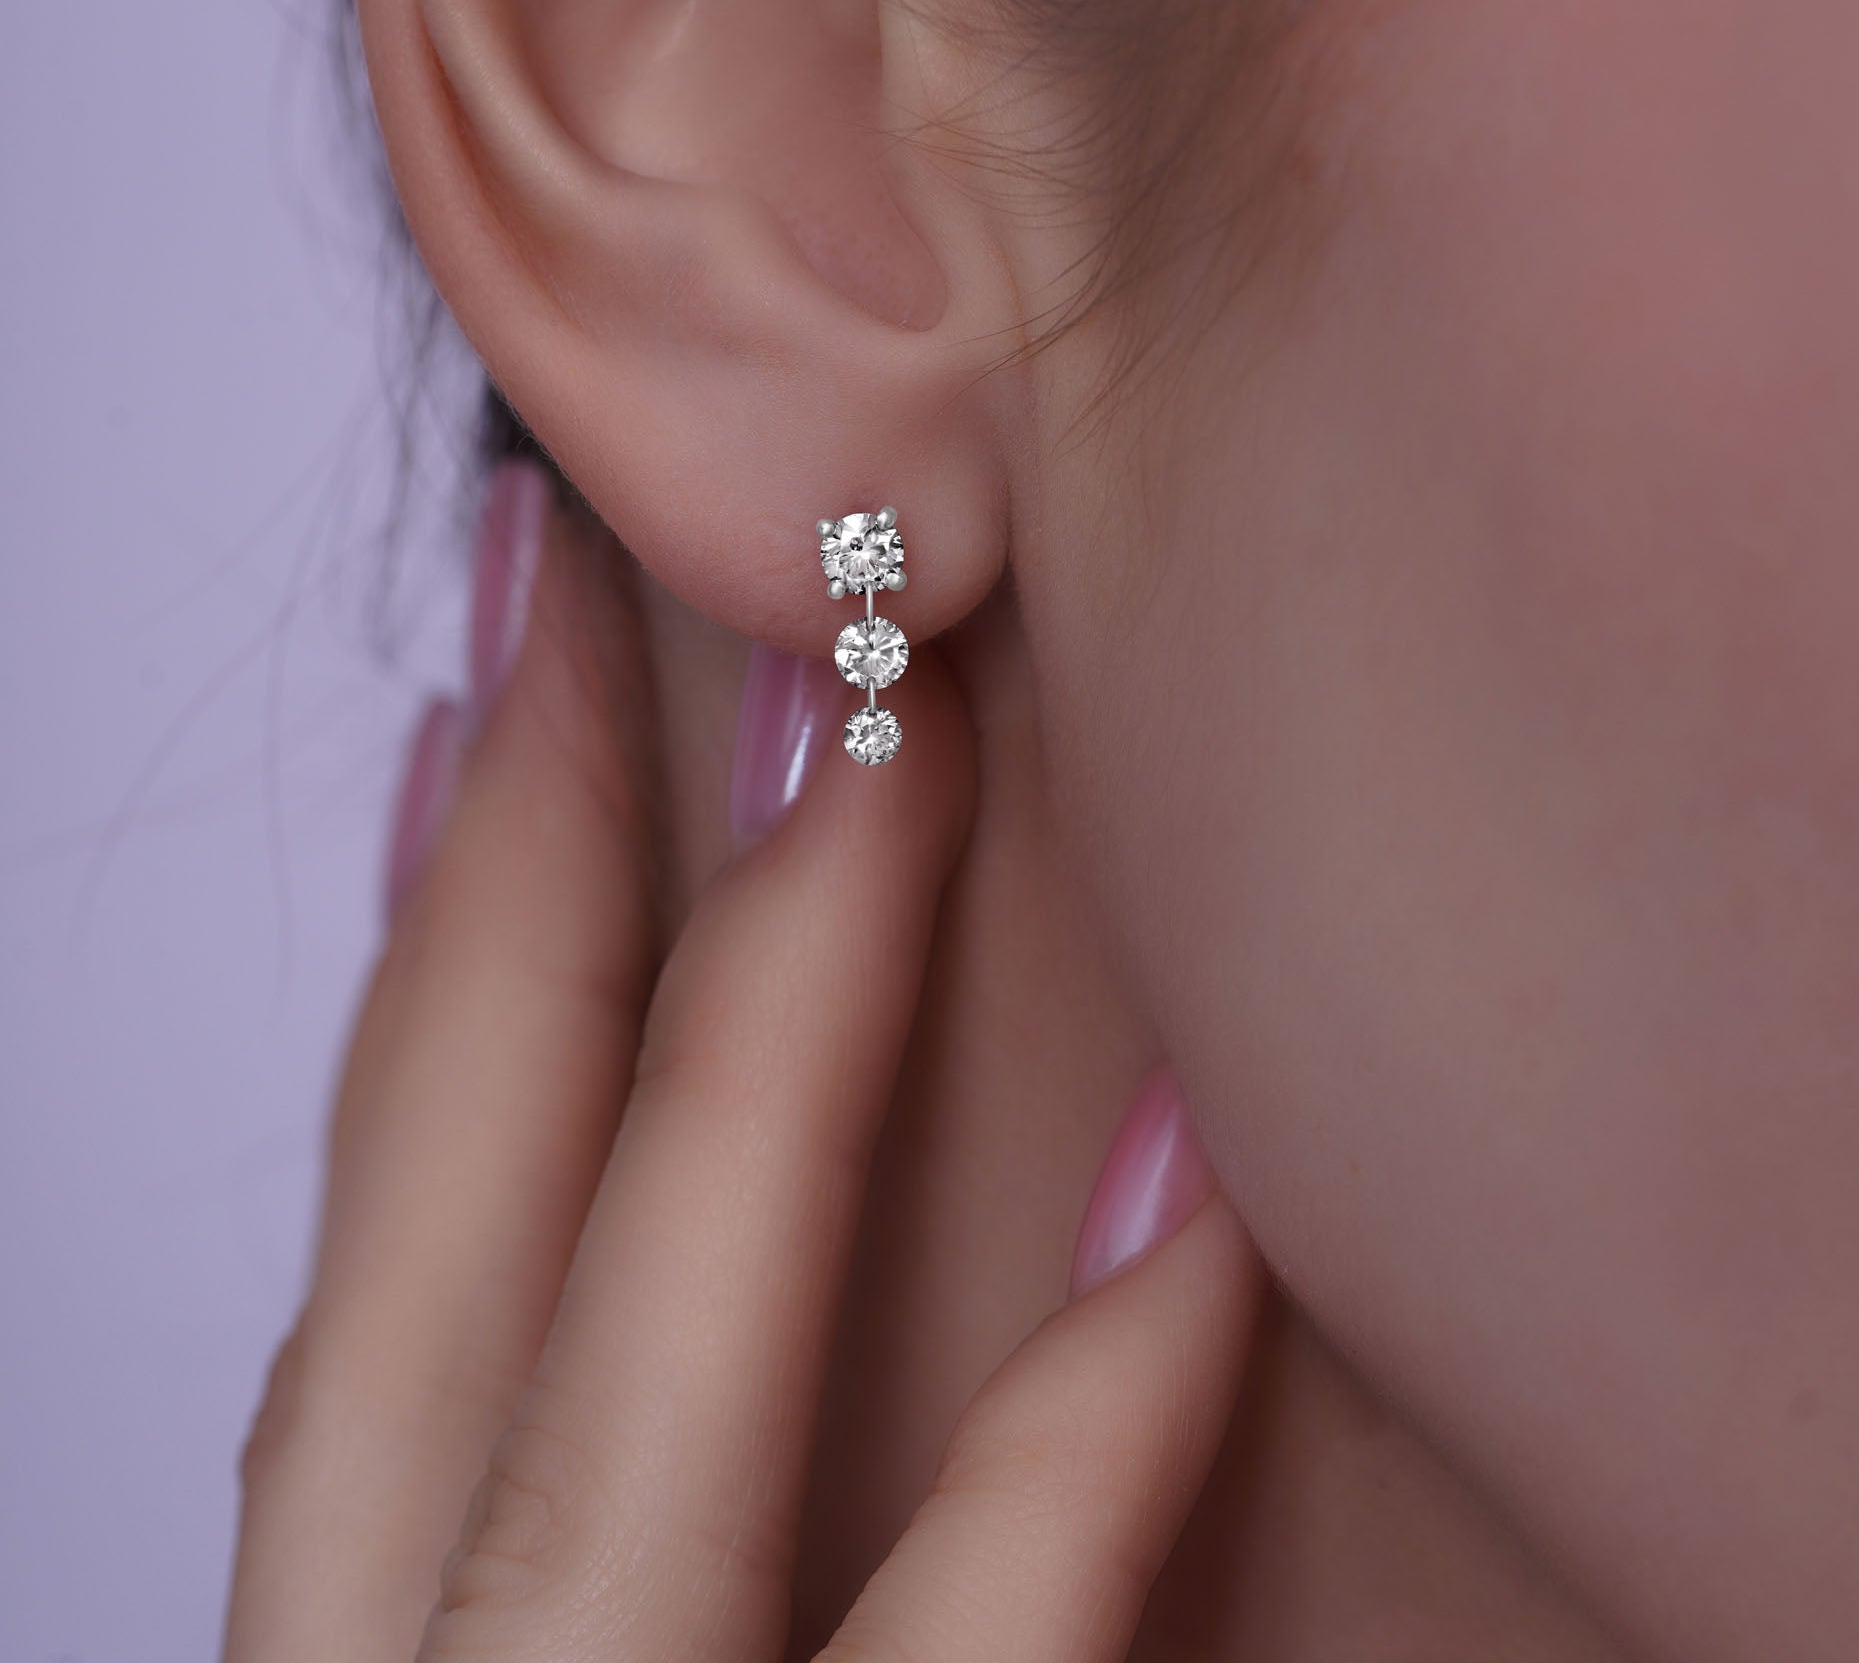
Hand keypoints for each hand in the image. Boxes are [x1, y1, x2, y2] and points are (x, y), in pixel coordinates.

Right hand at [223, 486, 1263, 1661]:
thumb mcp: (606, 1658)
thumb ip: (651, 1491)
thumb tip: (702, 1257)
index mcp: (391, 1647)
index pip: (395, 1262)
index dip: (445, 947)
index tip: (503, 700)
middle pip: (458, 1233)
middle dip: (534, 869)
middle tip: (610, 571)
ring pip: (645, 1375)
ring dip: (773, 1020)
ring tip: (882, 730)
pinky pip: (992, 1629)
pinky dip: (1098, 1416)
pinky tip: (1201, 1180)